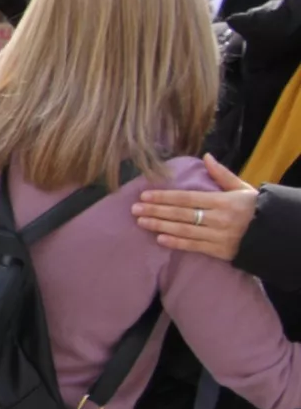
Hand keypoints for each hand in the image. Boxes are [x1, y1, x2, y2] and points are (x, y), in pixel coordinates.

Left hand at [132, 155, 258, 260]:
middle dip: (156, 210)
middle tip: (134, 208)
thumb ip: (222, 174)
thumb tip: (206, 156)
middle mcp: (218, 218)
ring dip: (160, 226)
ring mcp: (218, 236)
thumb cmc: (255, 208)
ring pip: (184, 230)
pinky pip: (194, 246)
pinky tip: (160, 238)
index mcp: (222, 201)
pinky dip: (176, 243)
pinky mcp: (220, 251)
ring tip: (141, 221)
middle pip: (180, 214)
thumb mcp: (242, 188)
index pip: (187, 198)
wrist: (274, 234)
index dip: (164, 196)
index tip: (145, 195)